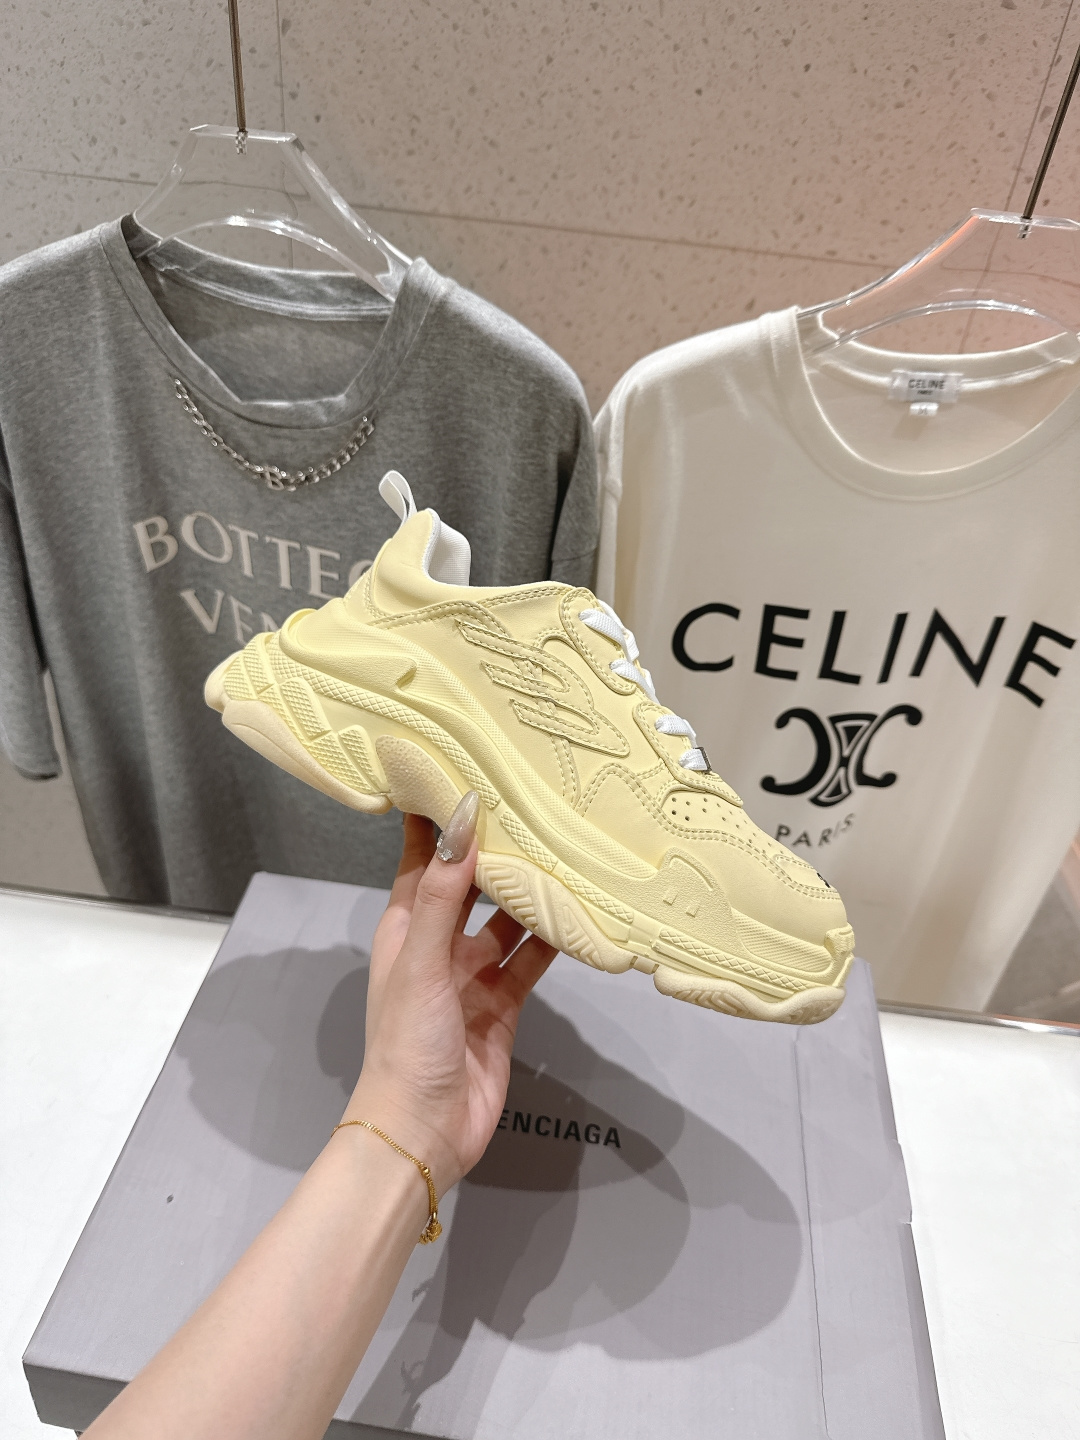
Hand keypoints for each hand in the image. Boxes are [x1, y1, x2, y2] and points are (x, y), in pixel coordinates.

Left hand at [342, 795, 556, 1194]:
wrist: (424, 1132)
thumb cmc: (406, 1042)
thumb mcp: (420, 960)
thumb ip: (442, 892)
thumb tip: (461, 819)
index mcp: (404, 929)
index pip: (419, 859)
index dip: (436, 821)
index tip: (460, 770)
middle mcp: (439, 945)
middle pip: (471, 885)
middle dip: (496, 851)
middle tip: (535, 803)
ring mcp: (473, 975)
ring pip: (508, 921)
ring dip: (532, 893)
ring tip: (568, 849)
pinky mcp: (505, 1004)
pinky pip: (533, 960)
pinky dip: (555, 940)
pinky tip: (583, 912)